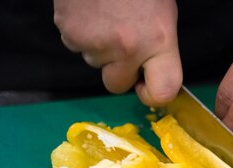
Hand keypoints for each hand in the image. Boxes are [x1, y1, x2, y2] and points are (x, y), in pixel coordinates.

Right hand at [54, 0, 181, 104]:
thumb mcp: (162, 10)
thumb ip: (159, 44)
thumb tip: (155, 72)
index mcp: (159, 40)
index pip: (163, 91)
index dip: (155, 94)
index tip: (148, 85)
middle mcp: (127, 47)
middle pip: (117, 85)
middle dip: (119, 71)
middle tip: (122, 41)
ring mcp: (94, 42)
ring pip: (95, 63)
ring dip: (99, 47)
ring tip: (105, 13)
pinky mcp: (68, 32)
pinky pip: (75, 44)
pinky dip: (81, 32)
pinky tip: (89, 9)